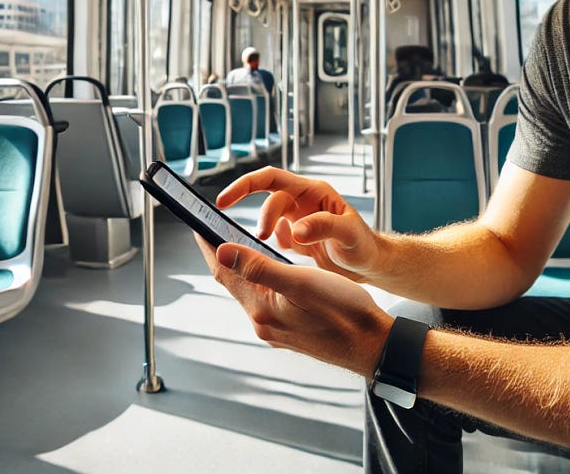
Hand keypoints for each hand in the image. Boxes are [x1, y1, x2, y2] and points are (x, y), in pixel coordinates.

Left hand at [196, 234, 391, 376]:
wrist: (372, 345)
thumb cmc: (344, 312)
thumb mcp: (301, 282)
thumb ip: (259, 267)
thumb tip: (221, 252)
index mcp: (262, 310)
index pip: (224, 272)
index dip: (209, 245)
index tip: (197, 223)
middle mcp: (264, 322)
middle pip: (234, 282)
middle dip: (222, 254)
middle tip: (213, 227)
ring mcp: (276, 328)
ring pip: (250, 290)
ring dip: (242, 266)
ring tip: (237, 242)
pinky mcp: (289, 329)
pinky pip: (266, 299)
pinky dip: (261, 279)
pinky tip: (269, 269)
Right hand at [215, 167, 380, 279]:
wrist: (371, 266)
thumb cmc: (364, 245)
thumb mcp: (349, 234)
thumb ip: (324, 227)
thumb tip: (295, 229)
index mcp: (312, 192)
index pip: (271, 179)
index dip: (245, 185)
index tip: (224, 201)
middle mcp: (302, 203)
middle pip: (268, 200)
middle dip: (261, 217)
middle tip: (261, 239)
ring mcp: (298, 221)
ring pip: (269, 221)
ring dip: (265, 234)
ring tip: (269, 252)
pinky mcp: (296, 241)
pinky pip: (275, 239)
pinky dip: (271, 249)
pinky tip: (283, 260)